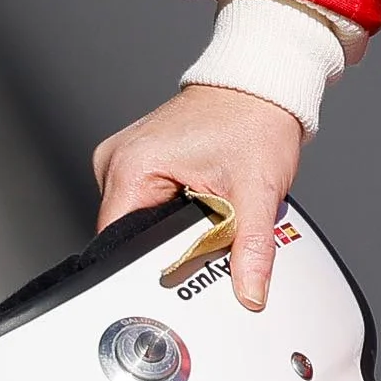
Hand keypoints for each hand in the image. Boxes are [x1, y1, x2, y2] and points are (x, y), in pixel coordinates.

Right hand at [90, 83, 313, 306]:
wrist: (263, 87)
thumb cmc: (255, 121)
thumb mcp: (256, 192)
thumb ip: (251, 249)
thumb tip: (250, 293)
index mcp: (132, 165)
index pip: (117, 242)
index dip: (147, 266)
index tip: (179, 270)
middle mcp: (118, 159)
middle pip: (127, 234)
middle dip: (166, 244)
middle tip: (207, 229)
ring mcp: (126, 157)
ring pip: (137, 220)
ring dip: (170, 226)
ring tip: (206, 206)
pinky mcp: (140, 159)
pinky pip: (145, 201)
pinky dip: (171, 209)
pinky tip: (197, 196)